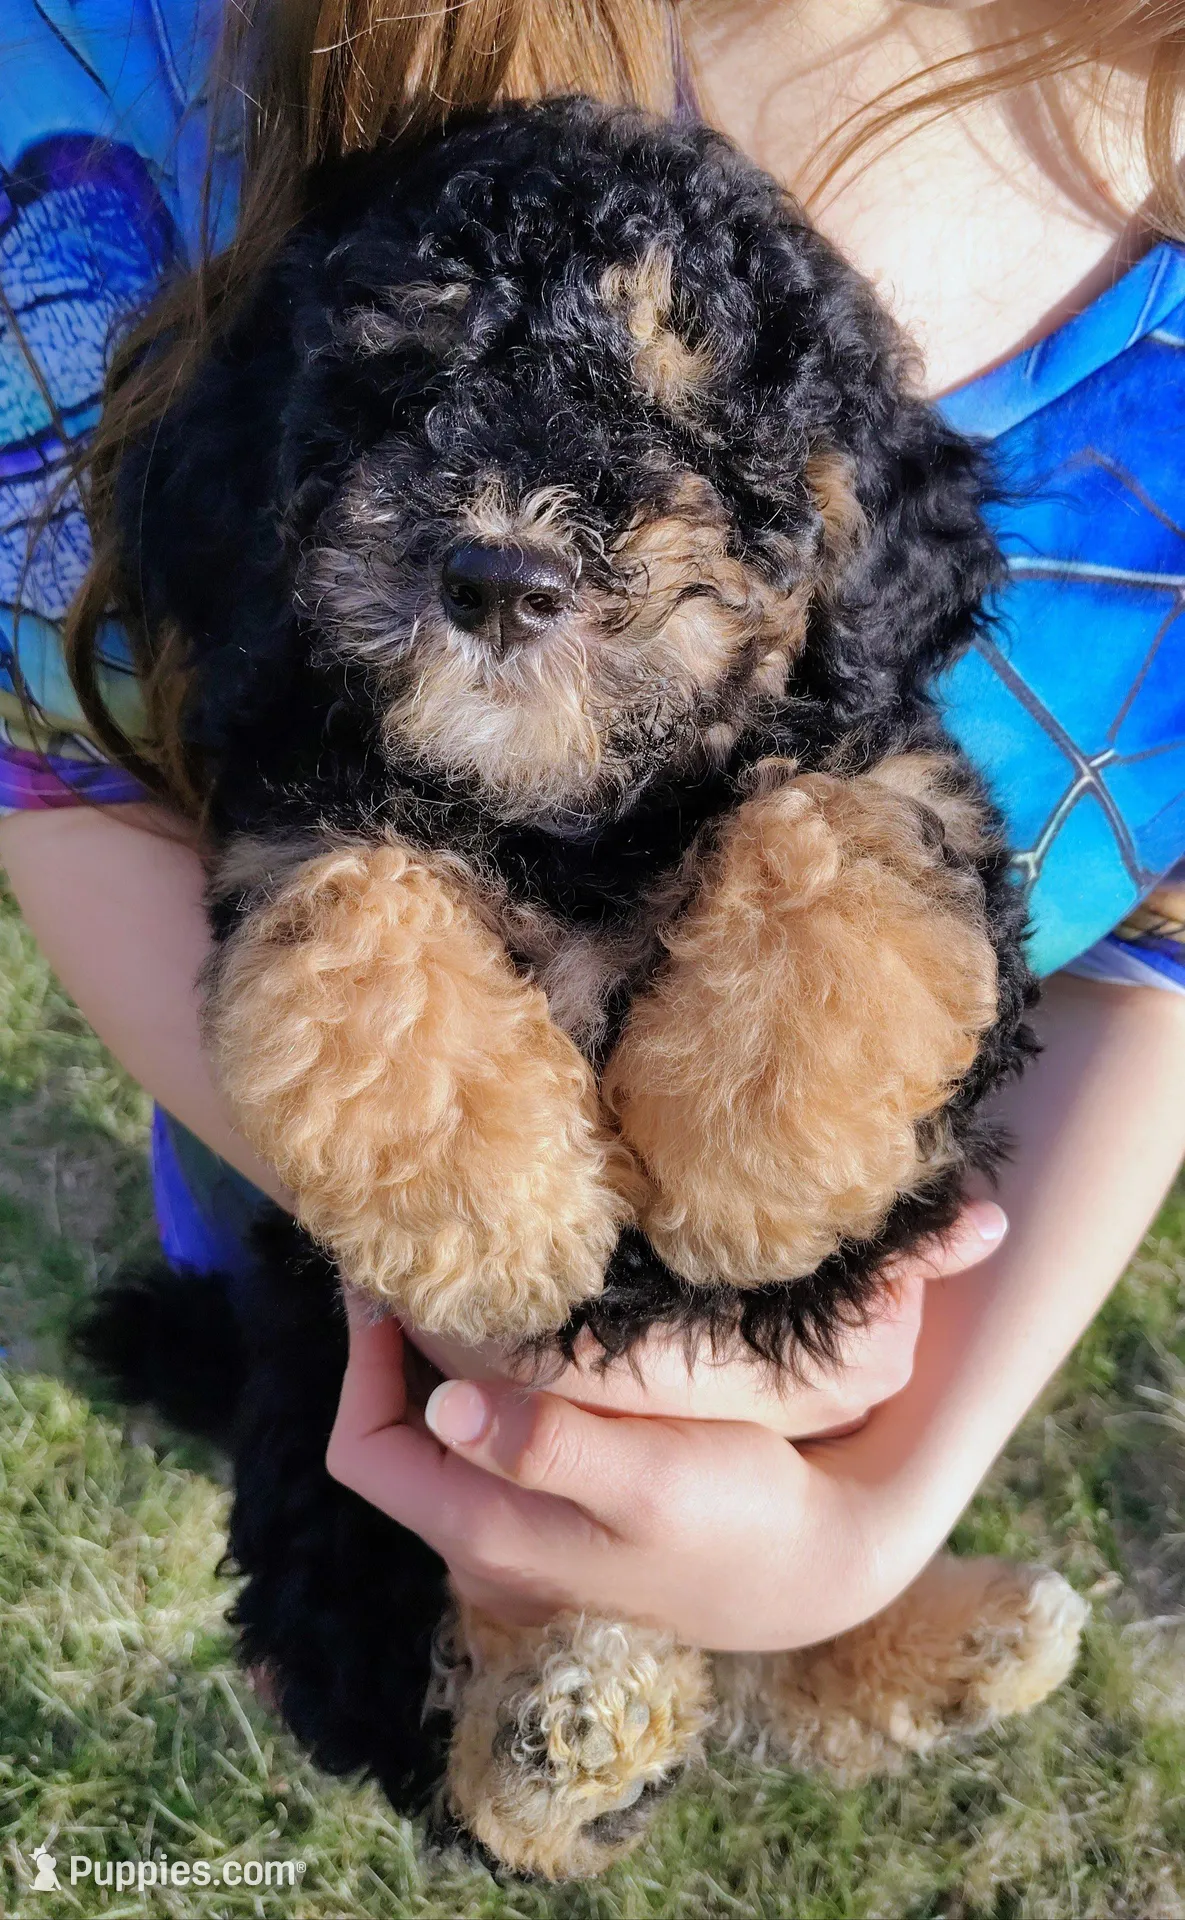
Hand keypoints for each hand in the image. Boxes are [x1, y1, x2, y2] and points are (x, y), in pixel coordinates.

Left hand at [326, 1202, 1005, 1649]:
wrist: (814, 1568)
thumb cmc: (739, 1519)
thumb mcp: (649, 1479)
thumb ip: (546, 1447)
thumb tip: (442, 1402)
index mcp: (490, 1538)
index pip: (366, 1451)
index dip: (358, 1365)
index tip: (388, 1288)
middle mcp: (487, 1553)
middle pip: (392, 1447)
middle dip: (390, 1359)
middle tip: (420, 1272)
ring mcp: (522, 1546)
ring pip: (435, 1450)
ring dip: (433, 1374)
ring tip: (464, 1297)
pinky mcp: (560, 1529)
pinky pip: (483, 1456)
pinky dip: (479, 1397)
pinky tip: (525, 1351)